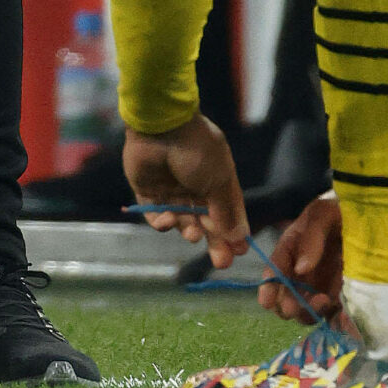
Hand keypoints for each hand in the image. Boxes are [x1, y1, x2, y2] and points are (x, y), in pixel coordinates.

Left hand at [123, 112, 248, 270]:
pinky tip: (168, 222)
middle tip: (221, 261)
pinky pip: (155, 213)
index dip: (234, 232)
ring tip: (192, 234)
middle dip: (214, 240)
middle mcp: (194, 185)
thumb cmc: (197, 150)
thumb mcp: (219, 180)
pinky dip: (162, 222)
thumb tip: (239, 238)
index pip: (228, 211)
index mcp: (216, 178)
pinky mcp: (148, 189)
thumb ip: (226, 210)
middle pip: (206, 220)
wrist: (160, 125)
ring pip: (182, 219)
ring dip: (188, 230)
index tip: (240, 252)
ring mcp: (170, 187)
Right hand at [257, 191, 342, 323]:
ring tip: (325, 301)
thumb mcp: (323, 214)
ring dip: (310, 313)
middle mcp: (299, 273)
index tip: (267, 301)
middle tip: (298, 304)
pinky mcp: (338, 296)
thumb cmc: (338, 211)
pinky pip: (331, 316)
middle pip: (284, 299)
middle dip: (288, 306)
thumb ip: (312, 238)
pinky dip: (334, 322)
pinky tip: (342, 315)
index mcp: (290, 250)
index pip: (273, 271)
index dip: (267, 288)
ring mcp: (318, 286)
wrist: (366, 219)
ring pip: (305, 312)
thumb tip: (301, 269)